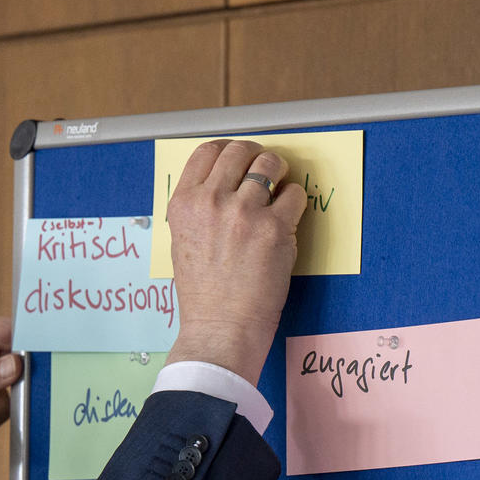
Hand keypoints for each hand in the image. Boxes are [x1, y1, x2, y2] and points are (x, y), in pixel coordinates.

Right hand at [163, 140, 306, 383]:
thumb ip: (199, 209)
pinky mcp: (274, 228)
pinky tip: (289, 217)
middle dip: (256, 157)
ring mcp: (244, 213)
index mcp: (184, 203)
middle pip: (240, 151)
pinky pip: (295, 195)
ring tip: (280, 188)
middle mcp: (212, 201)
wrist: (219, 328)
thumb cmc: (203, 294)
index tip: (239, 160)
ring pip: (270, 165)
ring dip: (279, 173)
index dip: (228, 151)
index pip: (206, 151)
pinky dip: (296, 201)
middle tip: (265, 171)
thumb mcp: (183, 241)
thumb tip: (224, 184)